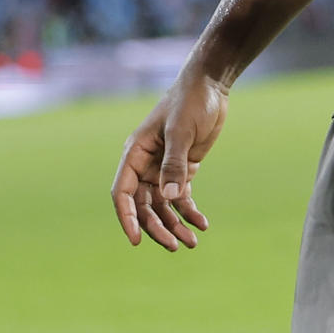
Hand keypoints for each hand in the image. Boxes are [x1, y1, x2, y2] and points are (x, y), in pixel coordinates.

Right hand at [111, 74, 227, 251]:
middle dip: (157, 227)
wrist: (210, 86)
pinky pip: (181, 197)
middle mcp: (145, 165)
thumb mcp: (181, 131)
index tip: (136, 240)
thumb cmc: (190, 102)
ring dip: (174, 225)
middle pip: (144, 206)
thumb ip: (175, 164)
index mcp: (135, 153)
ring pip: (163, 206)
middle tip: (174, 246)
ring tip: (192, 242)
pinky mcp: (183, 169)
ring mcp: (163, 169)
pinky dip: (189, 212)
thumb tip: (169, 197)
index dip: (127, 218)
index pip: (122, 193)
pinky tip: (202, 225)